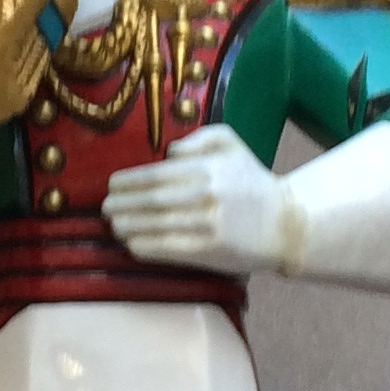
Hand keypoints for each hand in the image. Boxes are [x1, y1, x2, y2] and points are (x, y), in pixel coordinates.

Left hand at [102, 127, 299, 277]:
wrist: (284, 224)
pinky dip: (147, 246)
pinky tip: (131, 244)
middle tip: (104, 207)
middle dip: (123, 204)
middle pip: (152, 200)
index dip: (129, 181)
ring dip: (128, 225)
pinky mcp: (211, 250)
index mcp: (208, 168)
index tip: (112, 185)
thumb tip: (168, 152)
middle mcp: (206, 194)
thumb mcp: (231, 145)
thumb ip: (199, 139)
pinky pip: (170, 248)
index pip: (158, 174)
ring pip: (157, 224)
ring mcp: (208, 224)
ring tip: (112, 224)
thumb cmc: (251, 182)